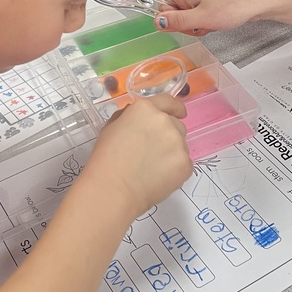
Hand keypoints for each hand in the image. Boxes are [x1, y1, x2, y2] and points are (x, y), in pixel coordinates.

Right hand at [86, 95, 191, 215]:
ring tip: (152, 168)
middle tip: (153, 152)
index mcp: (146, 110)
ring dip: (171, 152)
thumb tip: (140, 120)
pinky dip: (174, 170)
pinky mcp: (186, 164)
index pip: (168, 102)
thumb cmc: (106, 159)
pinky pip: (184, 164)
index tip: (180, 112)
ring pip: (181, 145)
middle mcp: (165, 122)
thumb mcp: (111, 128)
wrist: (114, 189)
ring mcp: (178, 143)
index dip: (175, 107)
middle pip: (176, 125)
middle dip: (168, 135)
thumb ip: (130, 117)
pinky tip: (158, 178)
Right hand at [157, 0, 265, 35]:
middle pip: (174, 9)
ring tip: (209, 25)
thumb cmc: (234, 4)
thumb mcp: (202, 17)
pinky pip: (201, 17)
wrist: (260, 0)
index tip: (173, 23)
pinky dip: (206, 24)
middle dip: (181, 22)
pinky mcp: (215, 5)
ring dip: (195, 25)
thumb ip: (179, 20)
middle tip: (196, 26)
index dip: (163, 11)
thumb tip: (157, 22)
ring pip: (189, 15)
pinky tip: (216, 25)